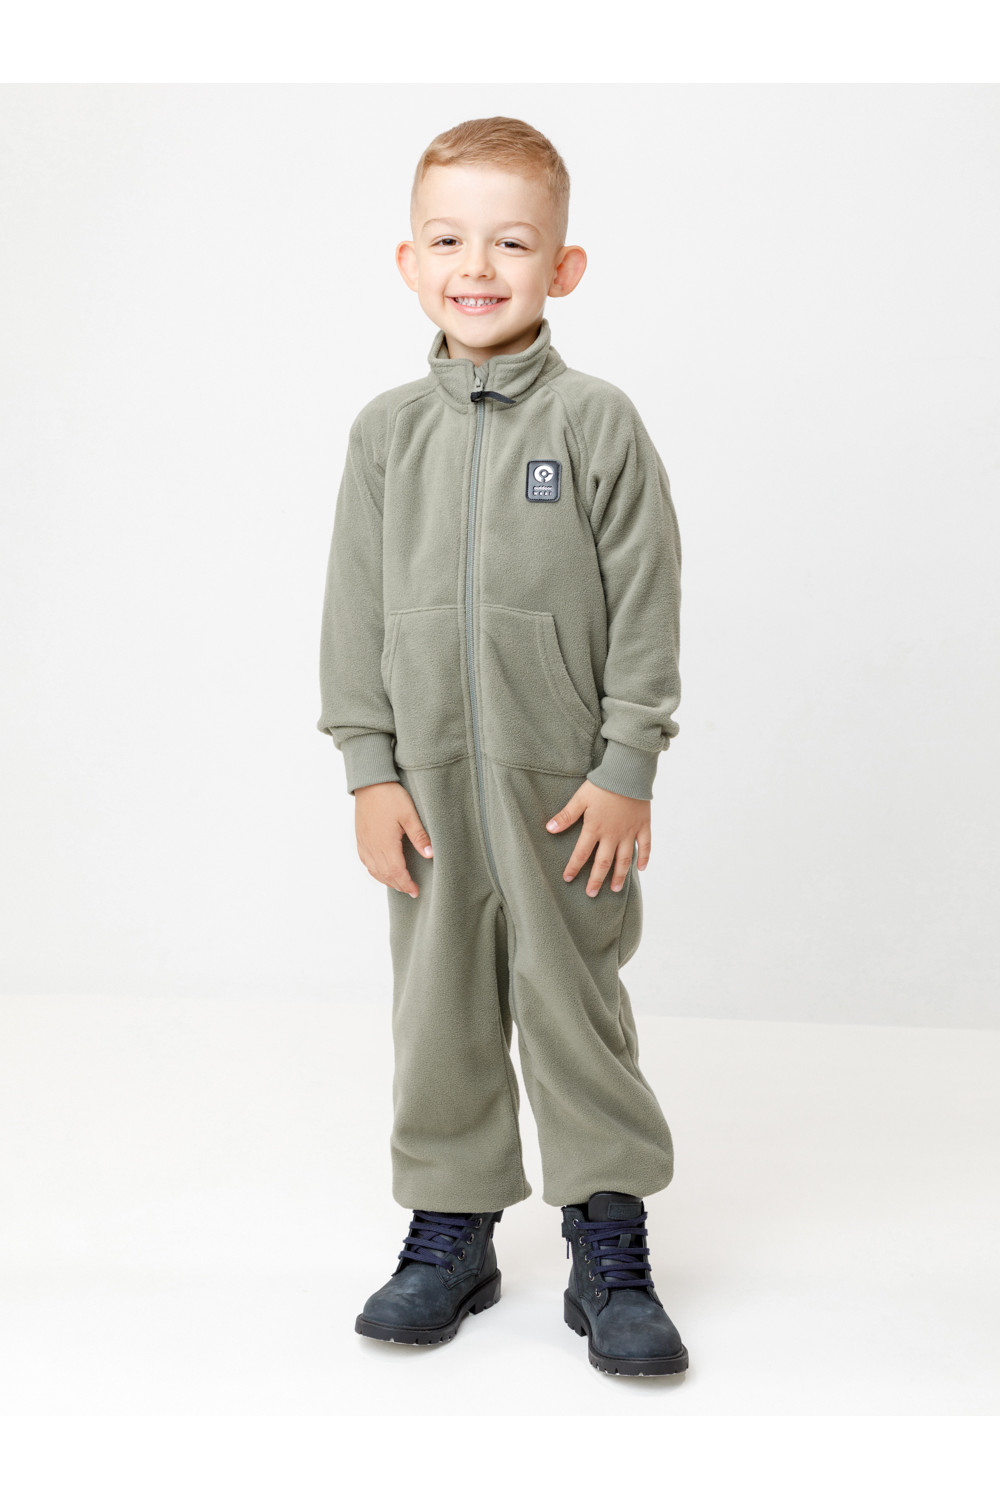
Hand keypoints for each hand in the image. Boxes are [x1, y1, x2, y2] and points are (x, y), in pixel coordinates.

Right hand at [354, 781, 432, 897]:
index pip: (396, 872)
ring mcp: (364, 844)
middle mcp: (372, 847)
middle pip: (385, 875)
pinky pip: (366, 862)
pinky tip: (381, 871)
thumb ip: (419, 836)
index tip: (415, 891)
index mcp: (386, 844)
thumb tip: (430, 855)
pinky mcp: (360, 839)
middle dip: (398, 885)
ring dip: (387, 881)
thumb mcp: (409, 815)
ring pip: (374, 871)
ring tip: (399, 884)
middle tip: (410, 891)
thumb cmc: (389, 796)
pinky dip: (375, 871)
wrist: (370, 783)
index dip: (406, 884)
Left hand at [544, 780, 650, 896]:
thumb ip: (566, 816)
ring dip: (619, 875)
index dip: (574, 867)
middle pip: (603, 863)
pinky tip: (641, 869)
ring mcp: (629, 832)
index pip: (581, 854)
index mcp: (594, 828)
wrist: (628, 773)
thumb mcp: (580, 798)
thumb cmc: (602, 784)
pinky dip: (644, 858)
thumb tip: (549, 829)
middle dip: (596, 880)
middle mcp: (612, 835)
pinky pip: (645, 846)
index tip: (568, 879)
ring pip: (624, 859)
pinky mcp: (643, 825)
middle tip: (591, 894)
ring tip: (614, 889)